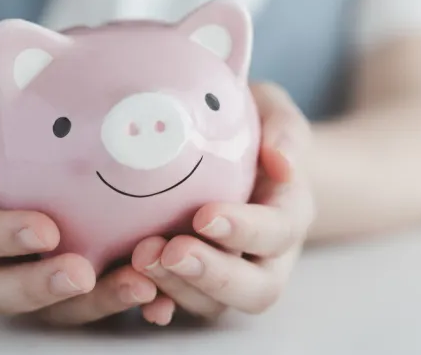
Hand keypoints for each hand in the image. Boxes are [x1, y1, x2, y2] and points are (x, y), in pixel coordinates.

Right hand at [0, 92, 158, 325]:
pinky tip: (163, 301)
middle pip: (6, 292)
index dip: (4, 237)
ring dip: (98, 303)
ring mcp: (40, 283)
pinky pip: (101, 308)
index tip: (47, 230)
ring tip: (140, 287)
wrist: (44, 160)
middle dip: (42, 288)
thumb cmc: (15, 137)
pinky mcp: (81, 292)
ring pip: (60, 310)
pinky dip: (130, 308)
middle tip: (83, 274)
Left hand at [131, 83, 315, 324]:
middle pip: (256, 289)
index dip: (245, 230)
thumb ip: (284, 130)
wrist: (234, 150)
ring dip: (178, 288)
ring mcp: (231, 275)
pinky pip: (181, 306)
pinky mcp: (195, 283)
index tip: (204, 215)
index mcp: (290, 213)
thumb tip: (281, 162)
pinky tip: (131, 288)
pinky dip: (159, 304)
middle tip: (170, 251)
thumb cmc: (252, 126)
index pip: (278, 232)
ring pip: (215, 305)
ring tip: (140, 260)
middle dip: (213, 275)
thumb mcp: (274, 113)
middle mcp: (267, 256)